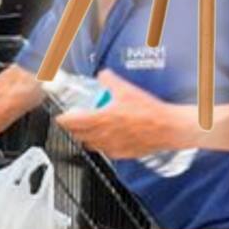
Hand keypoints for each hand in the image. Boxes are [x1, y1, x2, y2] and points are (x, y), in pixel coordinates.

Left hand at [54, 70, 188, 158]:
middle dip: (72, 128)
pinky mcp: (122, 153)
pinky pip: (104, 151)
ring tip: (87, 129)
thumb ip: (110, 80)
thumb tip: (103, 75)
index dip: (63, 119)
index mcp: (100, 119)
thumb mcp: (126, 89)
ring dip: (84, 137)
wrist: (168, 128)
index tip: (60, 116)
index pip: (71, 122)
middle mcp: (103, 135)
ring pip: (89, 144)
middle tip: (72, 120)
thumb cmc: (149, 112)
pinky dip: (100, 145)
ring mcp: (111, 146)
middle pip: (77, 134)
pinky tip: (105, 138)